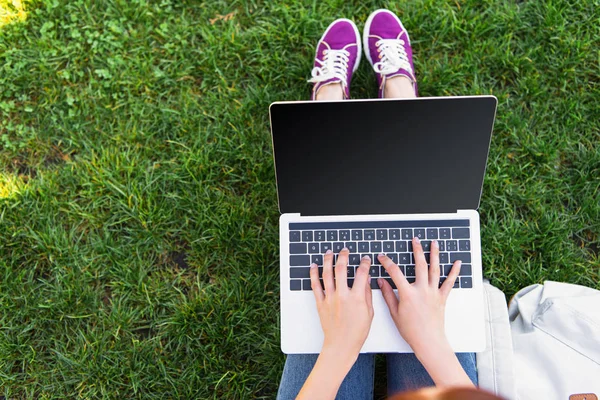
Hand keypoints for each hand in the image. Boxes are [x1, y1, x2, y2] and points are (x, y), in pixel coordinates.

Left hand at [297, 249, 374, 399]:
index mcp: (356, 298)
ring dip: (328, 260)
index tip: (365, 259)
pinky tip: (314, 266)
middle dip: (343, 256)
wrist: (341, 345)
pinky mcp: (320, 303)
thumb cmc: (356, 332)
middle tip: (344, 250)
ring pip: (327, 274)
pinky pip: (315, 285)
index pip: (361, 274)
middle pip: (342, 269)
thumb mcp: (369, 313)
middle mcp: (342, 296)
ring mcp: (330, 299)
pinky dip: (314, 274)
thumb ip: (367, 294)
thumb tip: (367, 279)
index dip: (364, 263)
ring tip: (329, 252)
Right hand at [377, 237, 472, 386]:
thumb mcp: (394, 313)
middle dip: (417, 250)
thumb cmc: (411, 331)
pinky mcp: (442, 298)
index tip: (383, 257)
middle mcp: (422, 290)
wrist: (429, 341)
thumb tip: (381, 281)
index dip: (387, 262)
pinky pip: (449, 282)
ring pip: (435, 269)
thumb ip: (387, 295)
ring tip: (434, 243)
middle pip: (419, 265)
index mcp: (408, 294)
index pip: (395, 272)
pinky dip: (454, 272)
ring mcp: (433, 293)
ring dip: (435, 255)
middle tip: (415, 240)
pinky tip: (457, 262)